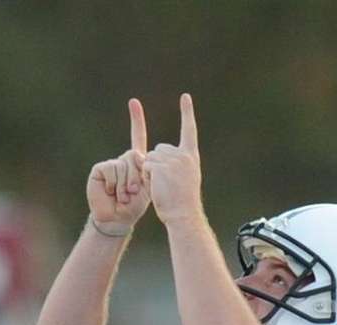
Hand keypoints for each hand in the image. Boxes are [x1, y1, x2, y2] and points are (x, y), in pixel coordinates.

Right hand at [86, 98, 149, 232]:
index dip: (136, 120)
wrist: (117, 218)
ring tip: (123, 197)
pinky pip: (111, 169)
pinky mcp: (99, 169)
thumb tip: (138, 155)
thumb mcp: (146, 187)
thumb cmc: (133, 206)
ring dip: (125, 185)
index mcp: (135, 162)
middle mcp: (123, 160)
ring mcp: (111, 164)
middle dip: (136, 178)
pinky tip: (111, 192)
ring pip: (124, 165)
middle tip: (132, 193)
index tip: (134, 102)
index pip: (137, 137)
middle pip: (135, 156)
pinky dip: (114, 184)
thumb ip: (145, 168)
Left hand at [144, 93, 202, 226]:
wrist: (183, 215)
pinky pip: (145, 166)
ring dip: (151, 172)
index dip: (187, 113)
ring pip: (150, 158)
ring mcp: (172, 160)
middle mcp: (183, 155)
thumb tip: (153, 159)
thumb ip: (176, 165)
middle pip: (159, 149)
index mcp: (191, 157)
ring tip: (163, 187)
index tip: (185, 97)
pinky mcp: (160, 166)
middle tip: (167, 184)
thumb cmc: (183, 204)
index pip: (189, 130)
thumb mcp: (185, 180)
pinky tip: (157, 187)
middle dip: (157, 164)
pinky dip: (146, 177)